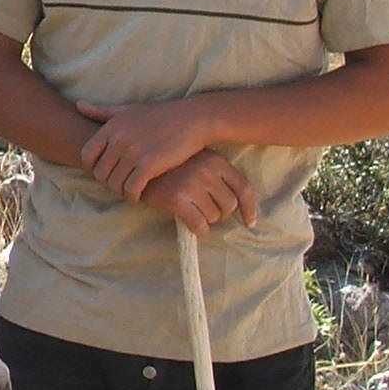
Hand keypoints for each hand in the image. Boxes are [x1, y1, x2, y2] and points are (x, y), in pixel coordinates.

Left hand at [77, 97, 210, 199]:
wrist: (192, 120)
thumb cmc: (159, 116)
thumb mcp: (128, 110)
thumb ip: (102, 112)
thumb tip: (78, 106)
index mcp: (111, 126)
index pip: (86, 156)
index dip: (92, 168)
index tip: (105, 173)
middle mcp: (119, 139)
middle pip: (99, 173)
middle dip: (107, 182)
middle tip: (118, 186)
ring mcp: (133, 152)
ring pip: (114, 183)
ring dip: (119, 191)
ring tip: (128, 191)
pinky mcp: (149, 165)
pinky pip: (131, 189)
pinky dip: (132, 196)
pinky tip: (138, 196)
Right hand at [138, 149, 257, 234]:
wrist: (138, 163)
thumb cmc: (172, 165)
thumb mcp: (199, 160)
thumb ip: (219, 176)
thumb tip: (241, 207)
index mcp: (216, 161)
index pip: (244, 189)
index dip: (250, 209)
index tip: (250, 223)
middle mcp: (206, 171)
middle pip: (229, 206)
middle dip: (219, 213)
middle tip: (204, 210)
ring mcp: (192, 184)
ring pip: (214, 217)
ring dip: (205, 219)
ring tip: (191, 210)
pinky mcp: (177, 198)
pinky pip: (199, 225)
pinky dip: (197, 229)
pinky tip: (188, 222)